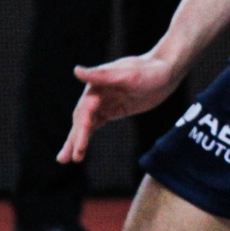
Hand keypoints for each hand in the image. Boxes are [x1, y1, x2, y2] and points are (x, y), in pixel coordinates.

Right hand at [59, 53, 180, 163]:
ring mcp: (103, 102)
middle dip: (73, 140)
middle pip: (81, 120)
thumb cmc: (149, 71)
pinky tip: (80, 147)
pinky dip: (87, 135)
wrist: (165, 71)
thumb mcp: (128, 75)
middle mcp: (95, 94)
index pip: (85, 112)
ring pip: (85, 124)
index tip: (79, 148)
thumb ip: (101, 75)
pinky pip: (95, 124)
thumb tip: (76, 71)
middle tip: (64, 159)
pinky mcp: (112, 109)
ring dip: (75, 140)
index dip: (81, 130)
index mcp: (95, 86)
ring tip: (66, 159)